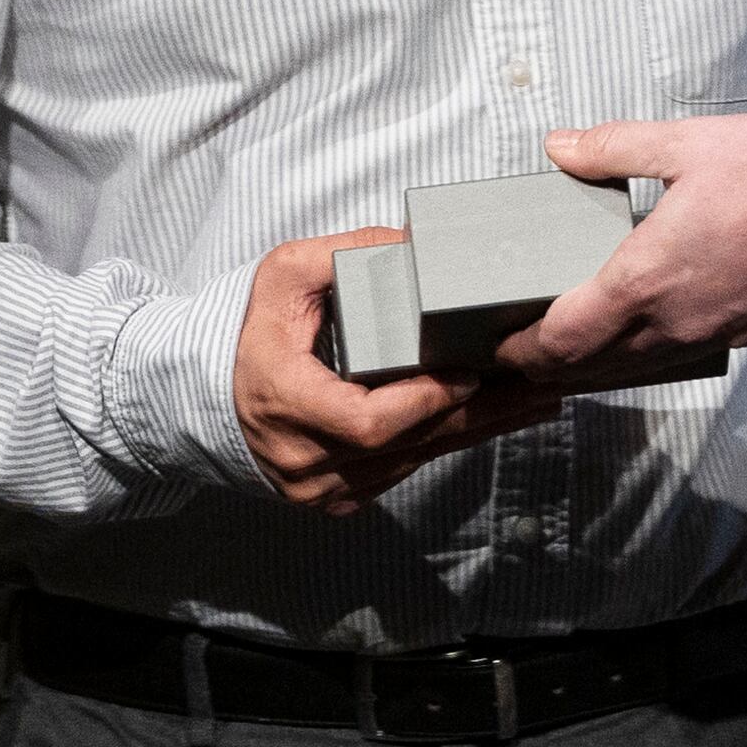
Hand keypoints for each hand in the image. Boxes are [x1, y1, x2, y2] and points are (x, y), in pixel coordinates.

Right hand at [233, 230, 564, 512]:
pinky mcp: (337, 498)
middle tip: (537, 388)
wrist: (210, 394)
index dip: (424, 403)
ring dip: (476, 430)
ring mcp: (321, 488)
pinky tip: (491, 419)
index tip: (470, 375)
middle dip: (479, 414)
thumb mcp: (284, 276)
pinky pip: (403, 471)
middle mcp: (303, 460)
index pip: (368, 422)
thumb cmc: (250, 332)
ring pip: (415, 462)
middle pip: (408, 445)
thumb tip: (415, 247)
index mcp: (285, 403)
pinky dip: (446, 442)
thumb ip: (345, 254)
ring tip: (534, 401)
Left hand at [497, 114, 746, 377]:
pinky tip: (642, 331)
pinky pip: (676, 358)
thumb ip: (612, 148)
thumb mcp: (686, 143)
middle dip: (548, 368)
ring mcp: (712, 334)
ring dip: (595, 367)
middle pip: (592, 368)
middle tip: (518, 355)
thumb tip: (560, 146)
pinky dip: (642, 357)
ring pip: (636, 370)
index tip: (497, 347)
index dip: (522, 350)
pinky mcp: (745, 333)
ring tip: (569, 349)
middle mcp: (674, 322)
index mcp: (647, 280)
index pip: (564, 339)